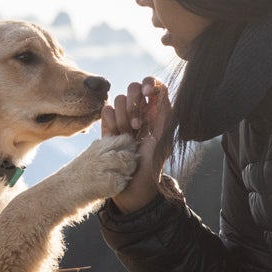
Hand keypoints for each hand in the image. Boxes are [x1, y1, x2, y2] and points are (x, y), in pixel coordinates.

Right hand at [101, 77, 171, 213]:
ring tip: (128, 136)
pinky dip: (109, 120)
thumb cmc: (152, 166)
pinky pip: (106, 111)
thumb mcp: (163, 139)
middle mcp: (142, 113)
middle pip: (134, 87)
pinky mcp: (108, 128)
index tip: (147, 94)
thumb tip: (161, 92)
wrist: (132, 187)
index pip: (154, 85)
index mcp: (158, 113)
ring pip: (119, 99)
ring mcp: (124, 119)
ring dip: (123, 117)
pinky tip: (115, 135)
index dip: (149, 84)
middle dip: (134, 104)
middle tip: (137, 125)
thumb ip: (165, 115)